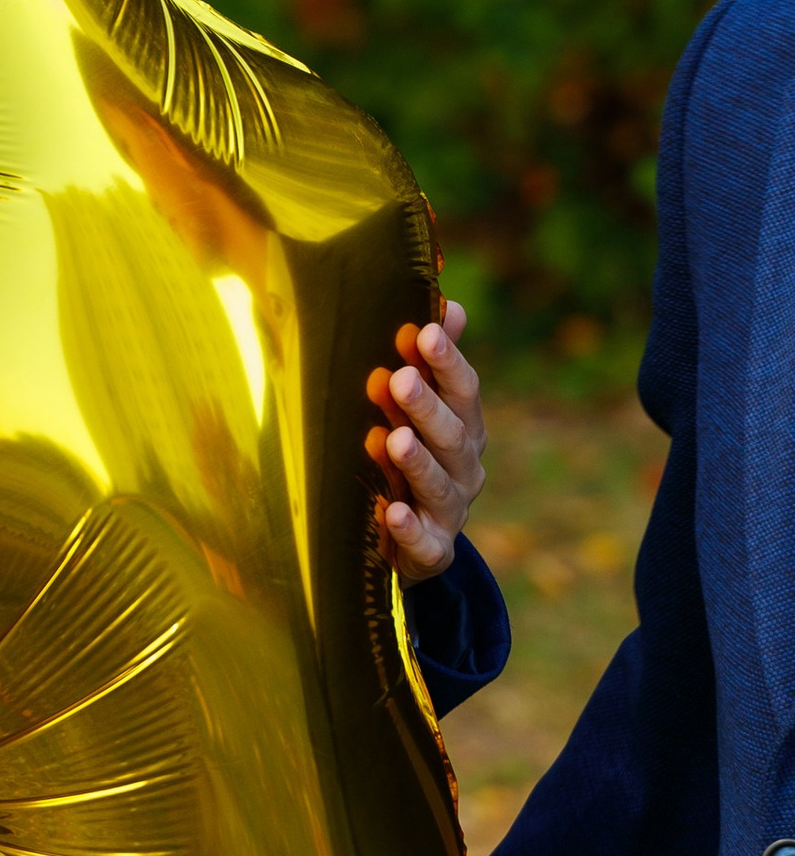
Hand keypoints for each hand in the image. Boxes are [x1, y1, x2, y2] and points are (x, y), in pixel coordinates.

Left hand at [366, 300, 484, 577]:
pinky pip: (424, 542)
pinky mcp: (431, 553)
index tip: (422, 333)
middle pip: (453, 435)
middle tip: (398, 379)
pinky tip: (390, 513)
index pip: (464, 390)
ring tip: (393, 439)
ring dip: (416, 462)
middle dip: (427, 407)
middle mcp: (465, 468)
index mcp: (465, 428)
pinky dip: (408, 528)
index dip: (447, 362)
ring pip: (439, 485)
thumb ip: (434, 364)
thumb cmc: (410, 459)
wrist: (407, 542)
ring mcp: (450, 511)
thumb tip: (447, 302)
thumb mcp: (422, 411)